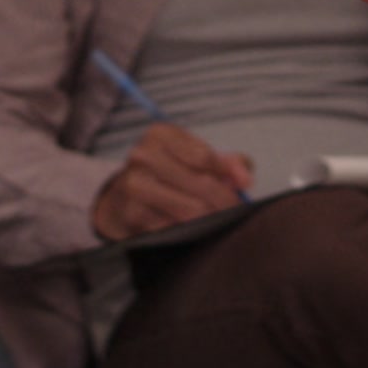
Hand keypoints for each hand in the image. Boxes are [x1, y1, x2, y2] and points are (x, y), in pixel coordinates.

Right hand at [90, 124, 253, 241]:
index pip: (205, 157)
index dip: (229, 174)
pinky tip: (191, 230)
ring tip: (218, 221)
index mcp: (160, 134)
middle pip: (201, 183)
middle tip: (237, 213)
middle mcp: (143, 155)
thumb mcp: (194, 159)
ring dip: (211, 219)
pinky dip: (190, 232)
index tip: (243, 187)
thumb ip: (227, 164)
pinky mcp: (132, 214)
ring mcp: (135, 185)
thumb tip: (245, 180)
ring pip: (192, 209)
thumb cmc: (167, 176)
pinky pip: (175, 228)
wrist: (121, 201)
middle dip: (225, 202)